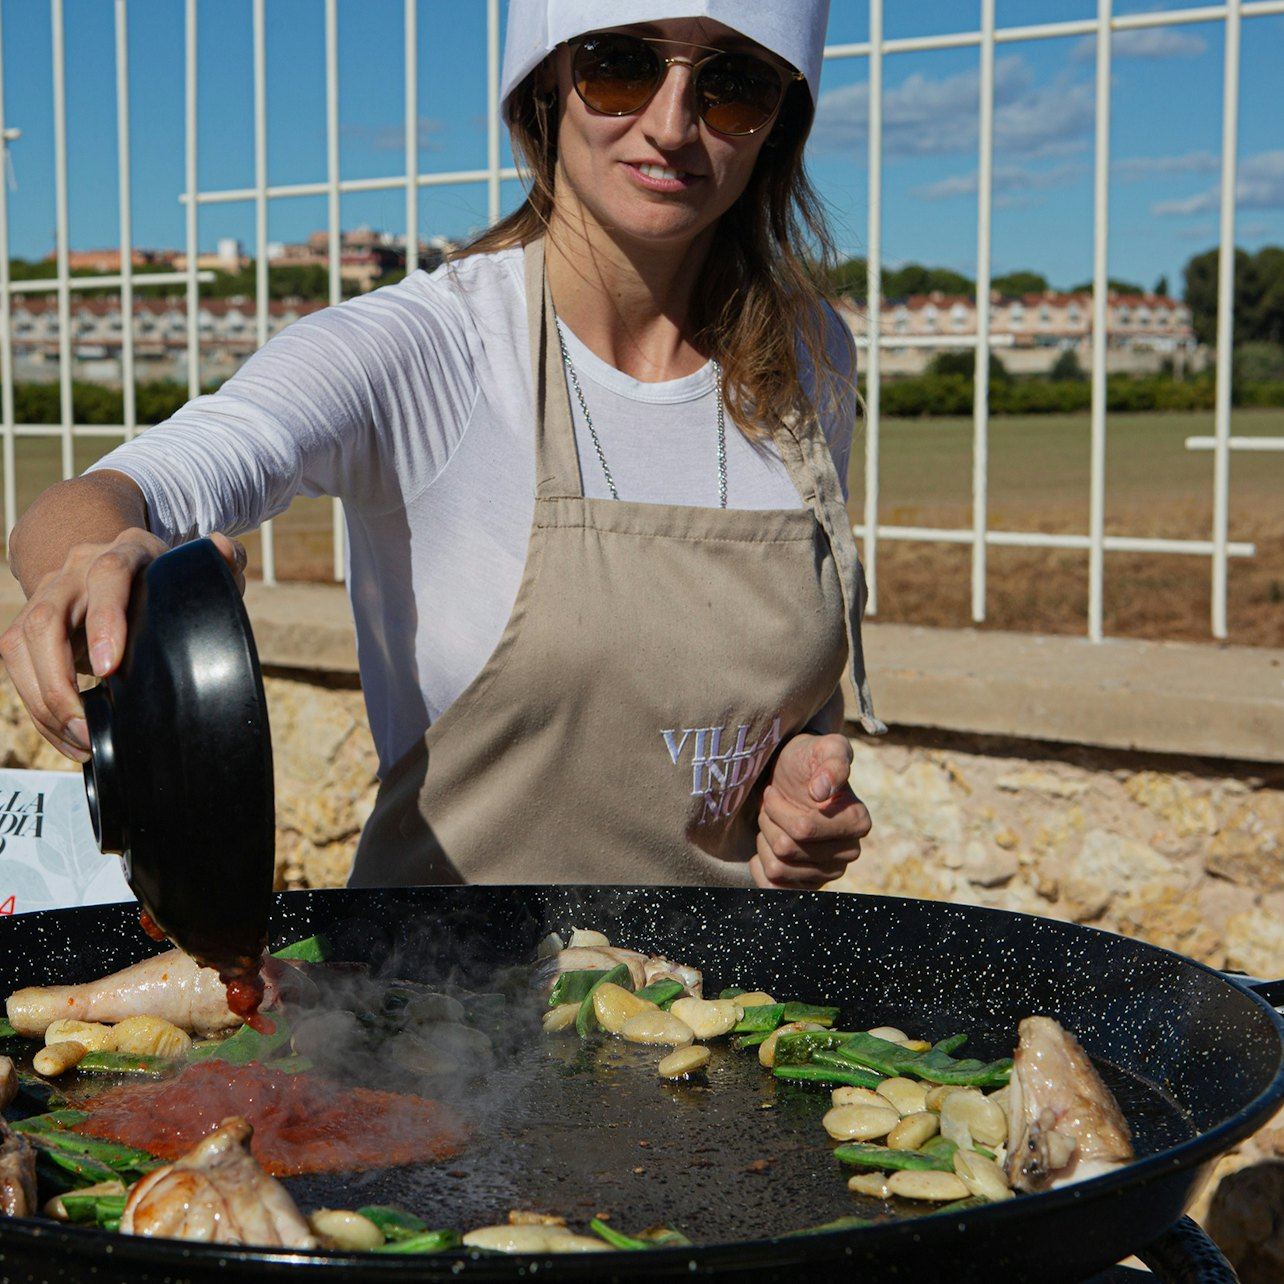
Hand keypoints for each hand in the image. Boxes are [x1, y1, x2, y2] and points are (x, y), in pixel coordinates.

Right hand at [1, 530, 245, 762]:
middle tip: (87, 724)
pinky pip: (17, 665)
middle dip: (59, 680)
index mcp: (125, 552)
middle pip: (47, 619)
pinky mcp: (29, 623)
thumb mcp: (196, 571)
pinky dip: (37, 706)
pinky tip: (64, 735)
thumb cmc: (169, 578)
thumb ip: (221, 562)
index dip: (104, 620)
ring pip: (20, 644)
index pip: (108, 576)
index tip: (108, 668)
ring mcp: (48, 594)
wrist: (122, 566)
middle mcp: (76, 569)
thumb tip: (224, 549)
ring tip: (78, 739)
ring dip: (43, 700)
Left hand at [750, 732, 870, 889]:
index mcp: (857, 822)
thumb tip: (823, 791)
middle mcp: (849, 853)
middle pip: (787, 849)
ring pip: (777, 868)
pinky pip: (774, 889)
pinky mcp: (809, 886)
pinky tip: (765, 846)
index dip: (777, 808)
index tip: (774, 792)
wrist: (790, 778)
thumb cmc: (805, 761)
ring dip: (765, 841)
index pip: (803, 829)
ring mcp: (829, 873)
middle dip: (769, 823)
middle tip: (771, 806)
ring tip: (772, 823)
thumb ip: (832, 761)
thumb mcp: (822, 748)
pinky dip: (761, 867)